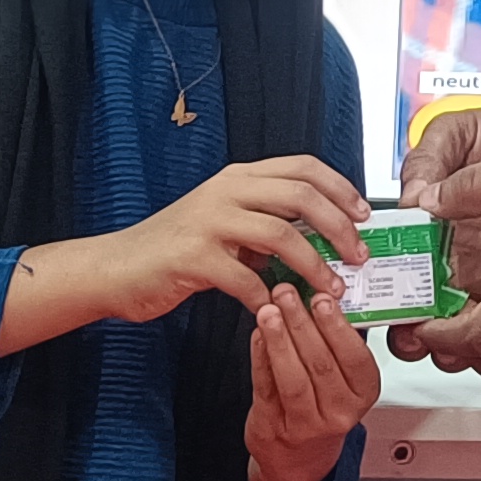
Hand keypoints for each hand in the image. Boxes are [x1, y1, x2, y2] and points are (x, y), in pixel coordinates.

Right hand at [27, 156, 373, 335]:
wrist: (116, 268)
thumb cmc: (174, 250)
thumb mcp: (223, 223)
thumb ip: (264, 222)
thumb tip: (320, 238)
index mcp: (238, 177)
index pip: (303, 167)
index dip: (340, 188)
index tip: (365, 215)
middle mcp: (226, 190)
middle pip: (300, 195)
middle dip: (339, 226)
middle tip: (358, 255)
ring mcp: (208, 221)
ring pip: (281, 234)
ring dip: (314, 266)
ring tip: (332, 290)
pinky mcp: (193, 257)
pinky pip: (245, 278)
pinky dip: (268, 297)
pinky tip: (279, 313)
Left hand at [244, 283, 380, 480]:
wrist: (299, 459)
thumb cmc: (324, 406)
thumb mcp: (345, 380)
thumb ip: (336, 342)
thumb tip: (321, 292)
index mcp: (363, 394)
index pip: (355, 359)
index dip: (337, 327)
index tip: (322, 298)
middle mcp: (339, 413)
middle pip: (321, 364)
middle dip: (302, 324)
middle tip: (287, 293)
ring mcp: (306, 425)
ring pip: (293, 378)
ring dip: (280, 339)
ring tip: (269, 310)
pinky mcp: (273, 427)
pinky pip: (266, 388)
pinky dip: (260, 358)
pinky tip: (257, 334)